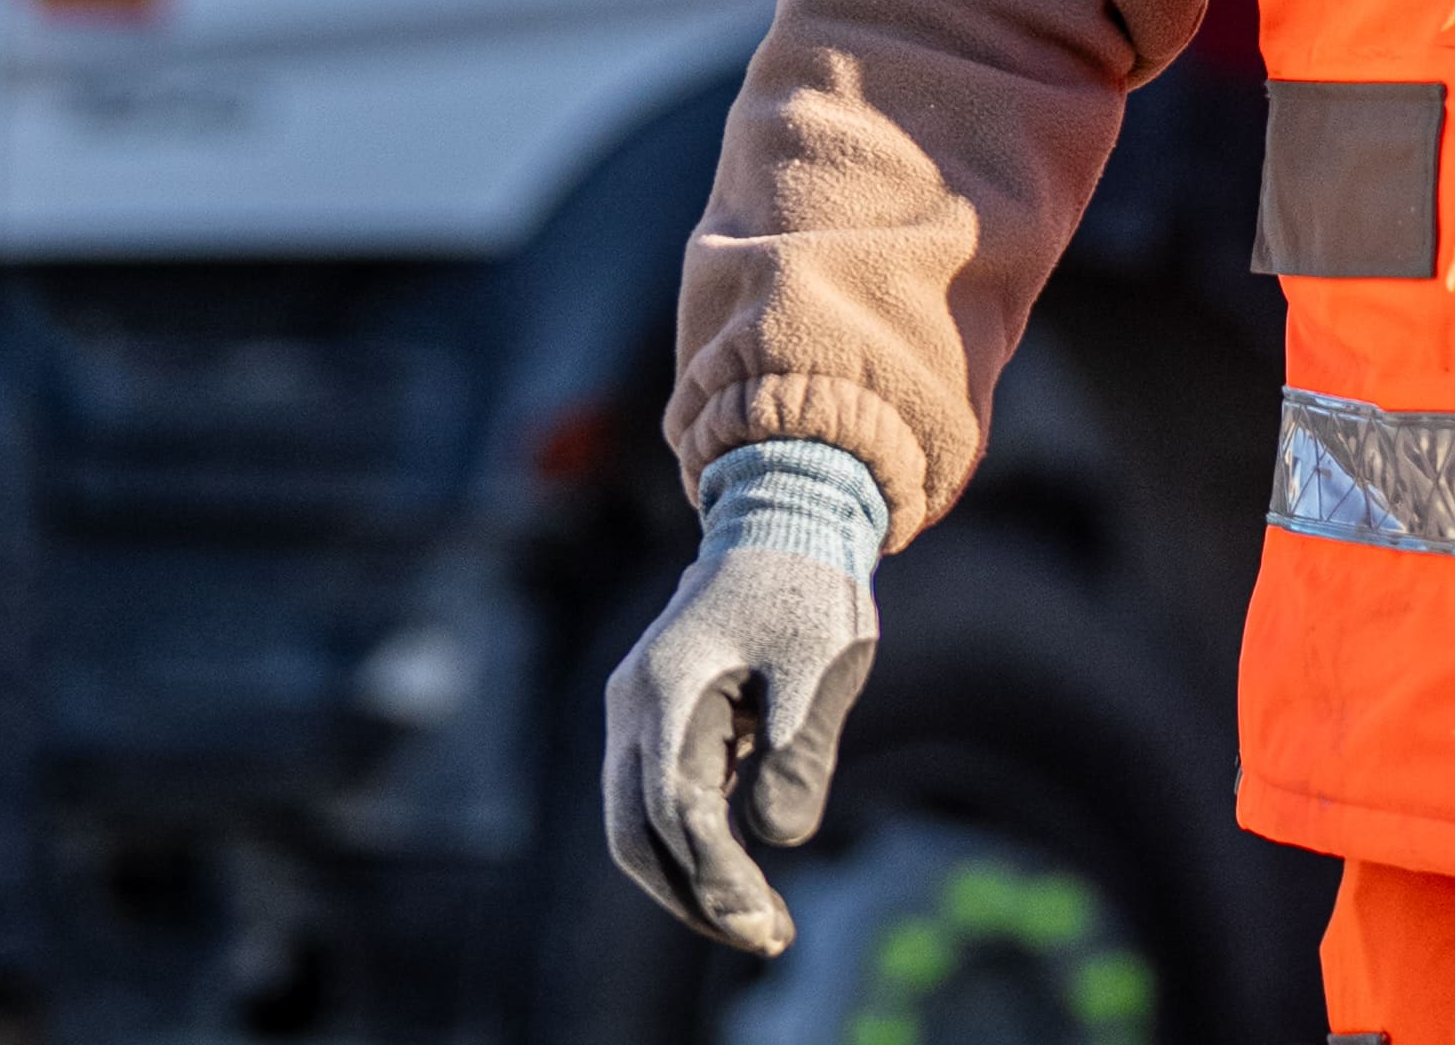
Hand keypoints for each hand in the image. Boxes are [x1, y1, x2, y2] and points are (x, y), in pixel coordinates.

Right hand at [596, 520, 875, 952]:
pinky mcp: (654, 724)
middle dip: (695, 896)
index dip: (717, 874)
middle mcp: (633, 705)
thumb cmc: (807, 591)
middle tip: (766, 936)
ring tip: (762, 923)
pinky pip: (653, 804)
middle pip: (634, 832)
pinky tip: (744, 875)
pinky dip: (689, 850)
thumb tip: (778, 837)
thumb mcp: (822, 665)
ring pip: (636, 826)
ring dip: (690, 882)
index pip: (674, 808)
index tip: (765, 919)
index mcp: (668, 687)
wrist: (783, 519)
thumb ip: (801, 750)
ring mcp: (635, 714)